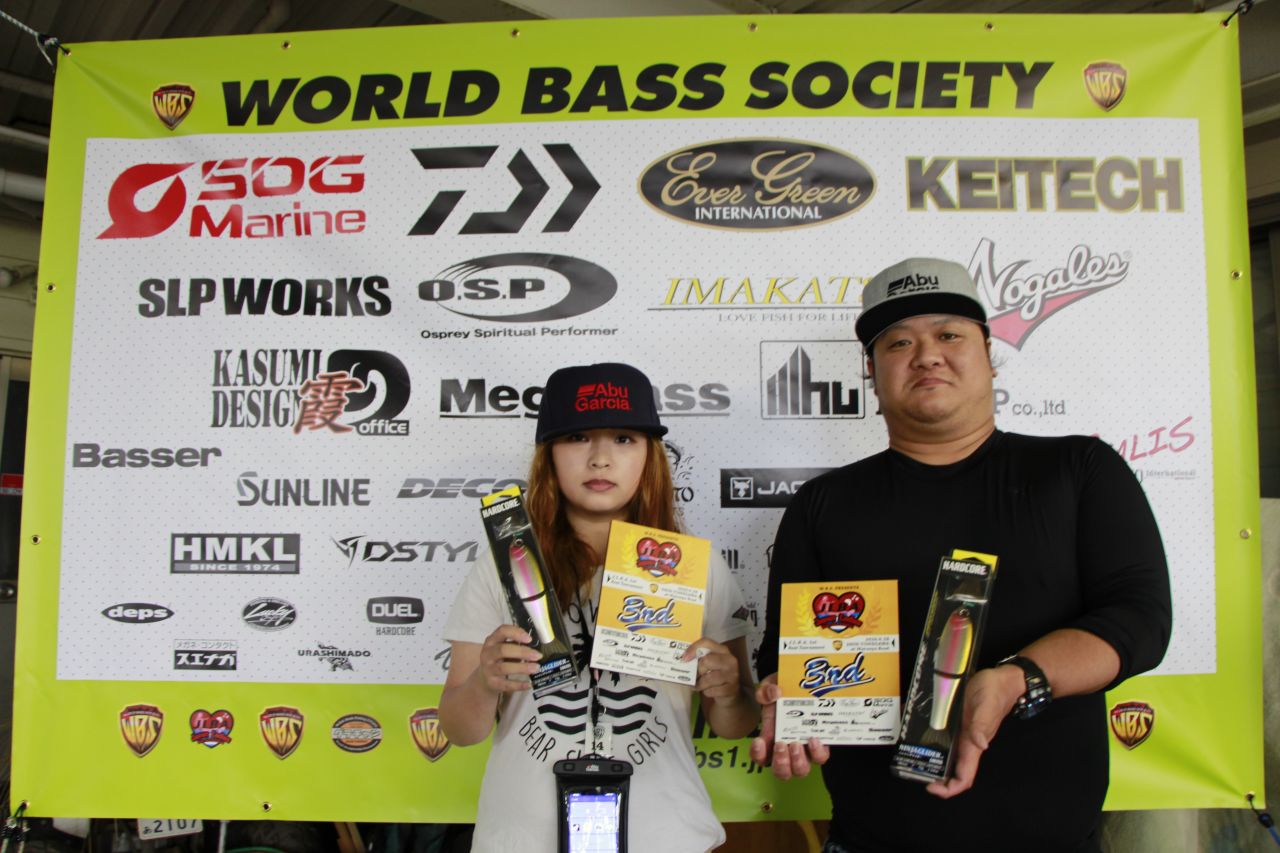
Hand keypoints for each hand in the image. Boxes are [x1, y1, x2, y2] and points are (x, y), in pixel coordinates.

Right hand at [474, 624, 541, 694]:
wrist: (483, 678)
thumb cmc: (499, 659)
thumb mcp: (503, 647)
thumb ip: (516, 643)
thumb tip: (535, 645)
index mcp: (492, 641)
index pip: (502, 631)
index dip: (516, 633)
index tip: (529, 639)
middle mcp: (488, 654)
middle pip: (503, 650)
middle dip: (522, 652)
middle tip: (537, 655)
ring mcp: (488, 669)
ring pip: (504, 668)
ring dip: (522, 667)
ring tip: (536, 668)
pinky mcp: (492, 683)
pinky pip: (505, 684)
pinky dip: (518, 685)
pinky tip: (529, 684)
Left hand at [682, 637, 742, 702]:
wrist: (729, 692)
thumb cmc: (715, 674)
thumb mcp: (710, 662)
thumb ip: (699, 658)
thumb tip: (683, 659)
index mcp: (723, 650)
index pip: (707, 642)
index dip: (694, 648)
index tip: (684, 658)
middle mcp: (730, 660)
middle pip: (706, 661)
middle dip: (698, 670)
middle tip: (695, 675)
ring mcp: (732, 675)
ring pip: (708, 678)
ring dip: (700, 684)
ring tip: (698, 685)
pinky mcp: (731, 689)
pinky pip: (712, 691)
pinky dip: (706, 692)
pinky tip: (708, 691)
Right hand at [748, 674, 828, 779]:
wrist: (803, 686)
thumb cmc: (784, 690)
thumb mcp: (771, 686)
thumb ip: (766, 690)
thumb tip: (773, 694)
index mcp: (770, 738)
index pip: (761, 758)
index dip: (758, 755)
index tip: (759, 742)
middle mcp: (787, 749)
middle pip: (782, 772)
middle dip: (780, 763)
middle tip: (780, 745)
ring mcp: (804, 749)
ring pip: (801, 770)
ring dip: (797, 761)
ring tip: (796, 744)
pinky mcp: (820, 745)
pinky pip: (821, 757)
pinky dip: (817, 752)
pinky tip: (814, 739)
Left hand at [926, 664, 1021, 798]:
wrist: (1002, 679)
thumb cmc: (996, 692)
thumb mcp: (987, 705)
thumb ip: (982, 724)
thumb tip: (981, 745)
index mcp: (974, 745)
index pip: (964, 777)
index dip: (950, 788)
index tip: (931, 787)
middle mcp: (967, 743)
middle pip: (952, 771)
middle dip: (936, 778)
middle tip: (913, 772)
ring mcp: (962, 733)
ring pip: (946, 755)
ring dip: (931, 761)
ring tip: (910, 756)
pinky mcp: (956, 722)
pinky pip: (943, 737)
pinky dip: (930, 740)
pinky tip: (915, 734)